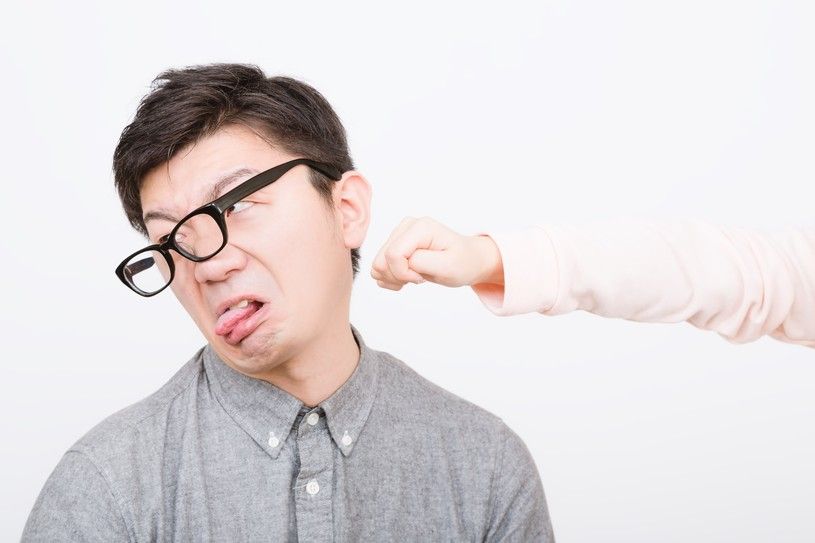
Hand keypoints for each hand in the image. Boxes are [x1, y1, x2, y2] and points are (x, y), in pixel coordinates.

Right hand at [370, 217, 503, 290]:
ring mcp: (399, 234)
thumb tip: (402, 260)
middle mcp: (406, 226)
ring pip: (377, 265)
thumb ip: (422, 262)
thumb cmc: (463, 262)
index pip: (393, 255)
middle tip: (419, 278)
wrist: (468, 260)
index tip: (421, 277)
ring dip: (394, 278)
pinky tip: (408, 277)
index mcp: (420, 227)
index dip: (403, 273)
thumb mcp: (449, 266)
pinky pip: (379, 266)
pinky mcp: (395, 244)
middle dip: (397, 277)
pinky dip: (391, 278)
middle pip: (381, 260)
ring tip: (415, 277)